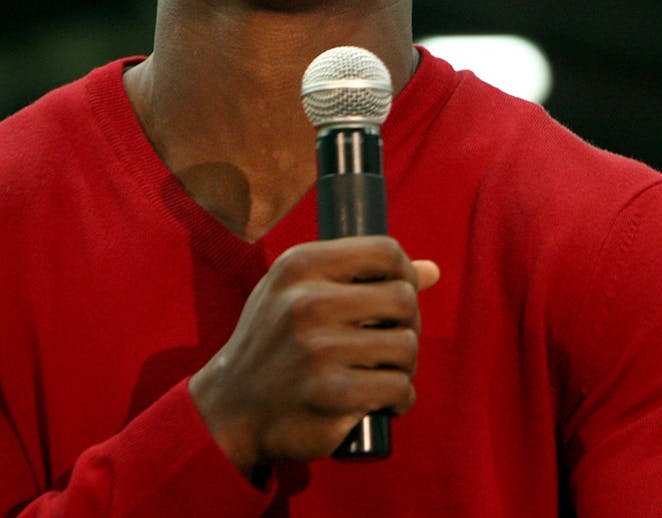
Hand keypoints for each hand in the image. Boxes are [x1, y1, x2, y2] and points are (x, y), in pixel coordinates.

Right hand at [188, 237, 440, 477]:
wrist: (228, 411)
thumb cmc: (276, 344)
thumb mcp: (299, 293)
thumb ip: (359, 276)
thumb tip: (431, 271)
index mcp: (300, 266)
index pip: (385, 251)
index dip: (404, 274)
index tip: (400, 294)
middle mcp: (306, 302)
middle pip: (403, 299)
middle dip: (408, 323)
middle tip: (392, 342)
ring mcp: (317, 349)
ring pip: (406, 345)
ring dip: (405, 364)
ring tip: (385, 372)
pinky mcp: (330, 393)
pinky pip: (398, 387)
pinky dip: (401, 398)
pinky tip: (386, 401)